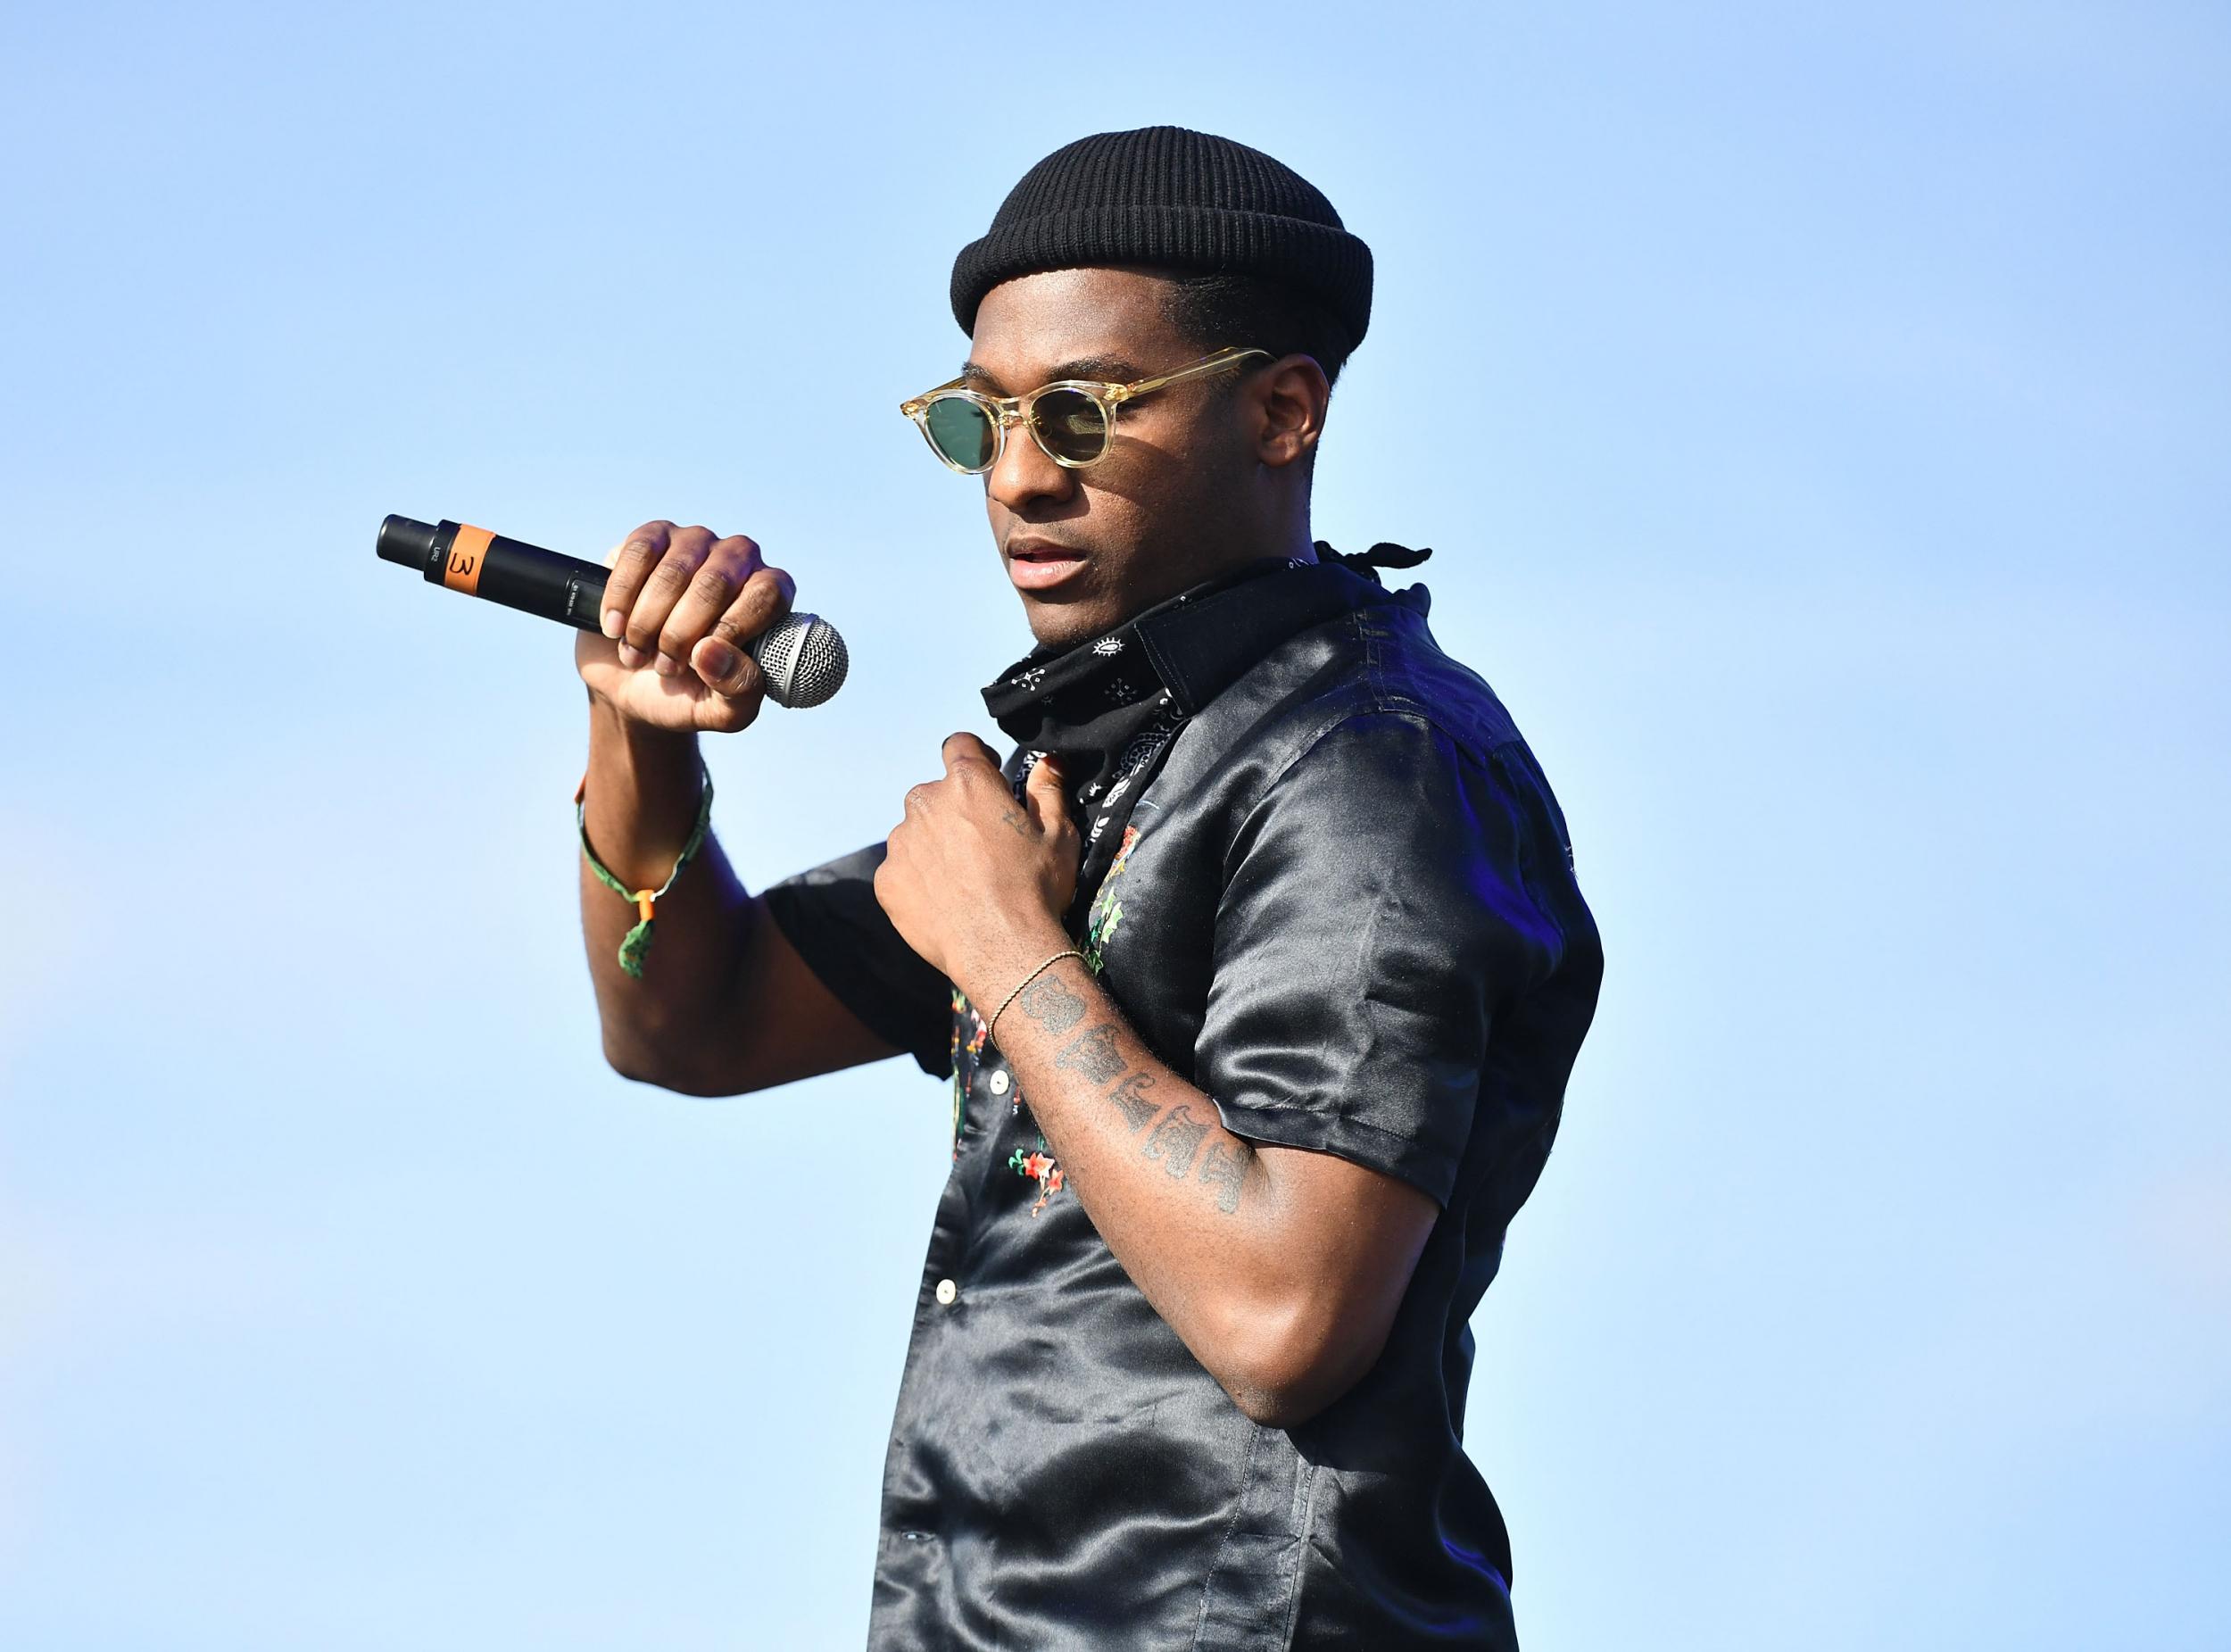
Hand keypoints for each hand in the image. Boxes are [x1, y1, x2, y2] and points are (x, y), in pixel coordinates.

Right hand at [575, 520, 796, 733]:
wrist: (633, 684)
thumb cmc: (689, 694)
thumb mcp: (722, 711)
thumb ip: (737, 690)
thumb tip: (712, 652)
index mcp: (771, 597)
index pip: (767, 594)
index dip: (730, 629)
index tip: (699, 663)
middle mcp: (740, 561)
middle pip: (715, 583)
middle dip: (681, 634)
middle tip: (666, 667)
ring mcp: (696, 543)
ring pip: (674, 571)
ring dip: (647, 623)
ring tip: (639, 654)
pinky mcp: (652, 537)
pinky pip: (638, 552)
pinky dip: (621, 598)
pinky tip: (615, 627)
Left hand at [875, 735, 1080, 985]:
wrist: (1003, 951)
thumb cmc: (1035, 888)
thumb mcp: (1059, 834)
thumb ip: (1048, 790)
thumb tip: (1048, 763)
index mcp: (968, 784)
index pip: (960, 745)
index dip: (976, 758)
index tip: (989, 779)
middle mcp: (926, 804)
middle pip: (936, 792)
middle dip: (956, 809)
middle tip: (983, 845)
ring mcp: (901, 843)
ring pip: (915, 831)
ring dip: (934, 844)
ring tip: (964, 880)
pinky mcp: (887, 880)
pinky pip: (901, 869)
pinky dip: (918, 878)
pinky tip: (945, 902)